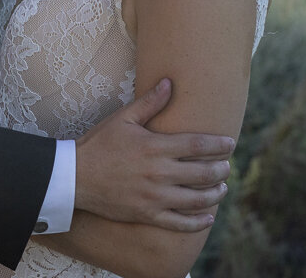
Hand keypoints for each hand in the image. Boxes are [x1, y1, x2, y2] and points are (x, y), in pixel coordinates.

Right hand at [75, 78, 233, 231]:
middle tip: (228, 167)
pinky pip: (179, 223)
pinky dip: (197, 222)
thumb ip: (149, 103)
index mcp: (155, 147)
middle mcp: (159, 173)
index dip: (218, 145)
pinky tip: (207, 217)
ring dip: (214, 194)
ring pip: (196, 199)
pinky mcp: (147, 214)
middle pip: (202, 173)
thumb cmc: (98, 144)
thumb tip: (169, 83)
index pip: (197, 146)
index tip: (231, 144)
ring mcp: (154, 196)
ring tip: (222, 188)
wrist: (74, 177)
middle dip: (221, 170)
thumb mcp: (123, 119)